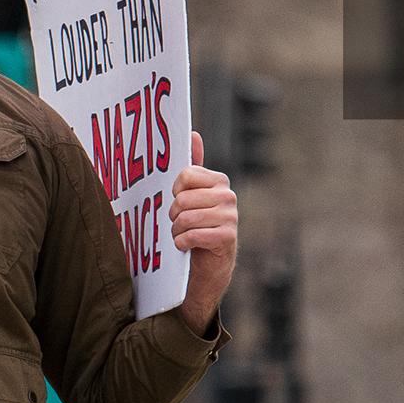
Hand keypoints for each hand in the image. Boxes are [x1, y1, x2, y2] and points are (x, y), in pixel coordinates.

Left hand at [173, 131, 239, 333]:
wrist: (205, 269)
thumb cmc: (194, 228)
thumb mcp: (190, 196)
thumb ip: (191, 168)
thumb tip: (193, 133)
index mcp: (218, 181)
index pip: (185, 175)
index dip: (174, 191)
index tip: (177, 202)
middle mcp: (228, 196)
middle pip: (182, 197)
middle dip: (173, 214)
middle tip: (178, 224)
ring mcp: (230, 217)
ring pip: (185, 217)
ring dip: (176, 231)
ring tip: (182, 235)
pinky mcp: (227, 238)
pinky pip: (192, 235)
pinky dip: (182, 243)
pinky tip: (187, 247)